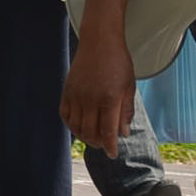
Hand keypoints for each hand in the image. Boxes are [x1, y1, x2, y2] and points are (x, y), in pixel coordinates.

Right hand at [61, 29, 137, 156]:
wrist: (99, 41)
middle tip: (106, 144)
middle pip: (91, 133)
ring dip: (86, 137)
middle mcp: (91, 99)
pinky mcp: (67, 91)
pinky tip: (81, 126)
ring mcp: (77, 95)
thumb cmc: (118, 62)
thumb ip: (126, 111)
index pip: (108, 132)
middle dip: (99, 143)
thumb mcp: (129, 86)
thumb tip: (123, 134)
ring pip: (77, 128)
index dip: (110, 147)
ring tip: (94, 137)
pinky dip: (72, 126)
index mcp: (110, 98)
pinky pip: (66, 116)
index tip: (113, 154)